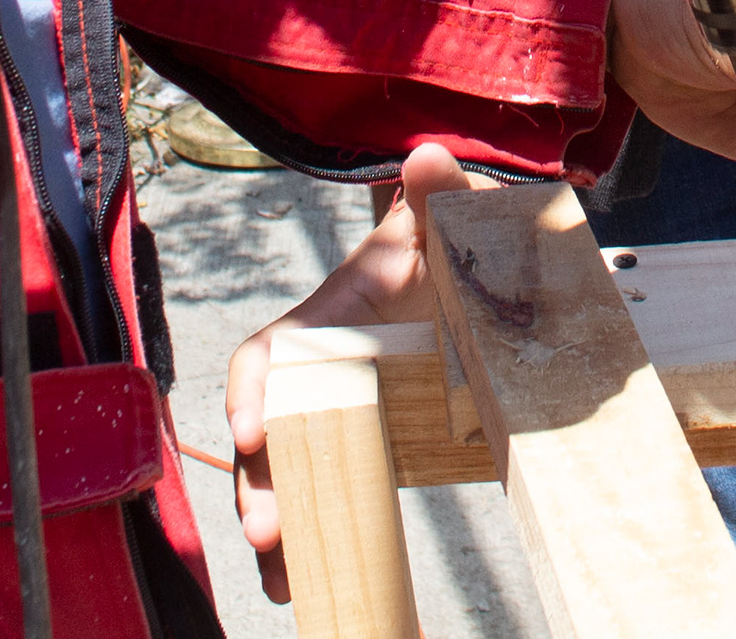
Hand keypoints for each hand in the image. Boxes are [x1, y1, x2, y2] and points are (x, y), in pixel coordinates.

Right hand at [226, 143, 486, 602]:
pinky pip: (325, 489)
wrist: (482, 269)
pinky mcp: (367, 439)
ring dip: (276, 520)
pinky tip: (302, 580)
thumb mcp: (457, 217)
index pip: (277, 351)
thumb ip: (446, 191)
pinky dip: (309, 536)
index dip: (254, 390)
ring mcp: (341, 406)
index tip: (253, 435)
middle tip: (266, 535)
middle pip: (271, 426)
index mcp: (340, 315)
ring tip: (280, 576)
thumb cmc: (458, 238)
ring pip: (287, 468)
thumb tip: (428, 156)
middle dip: (258, 480)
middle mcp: (327, 364)